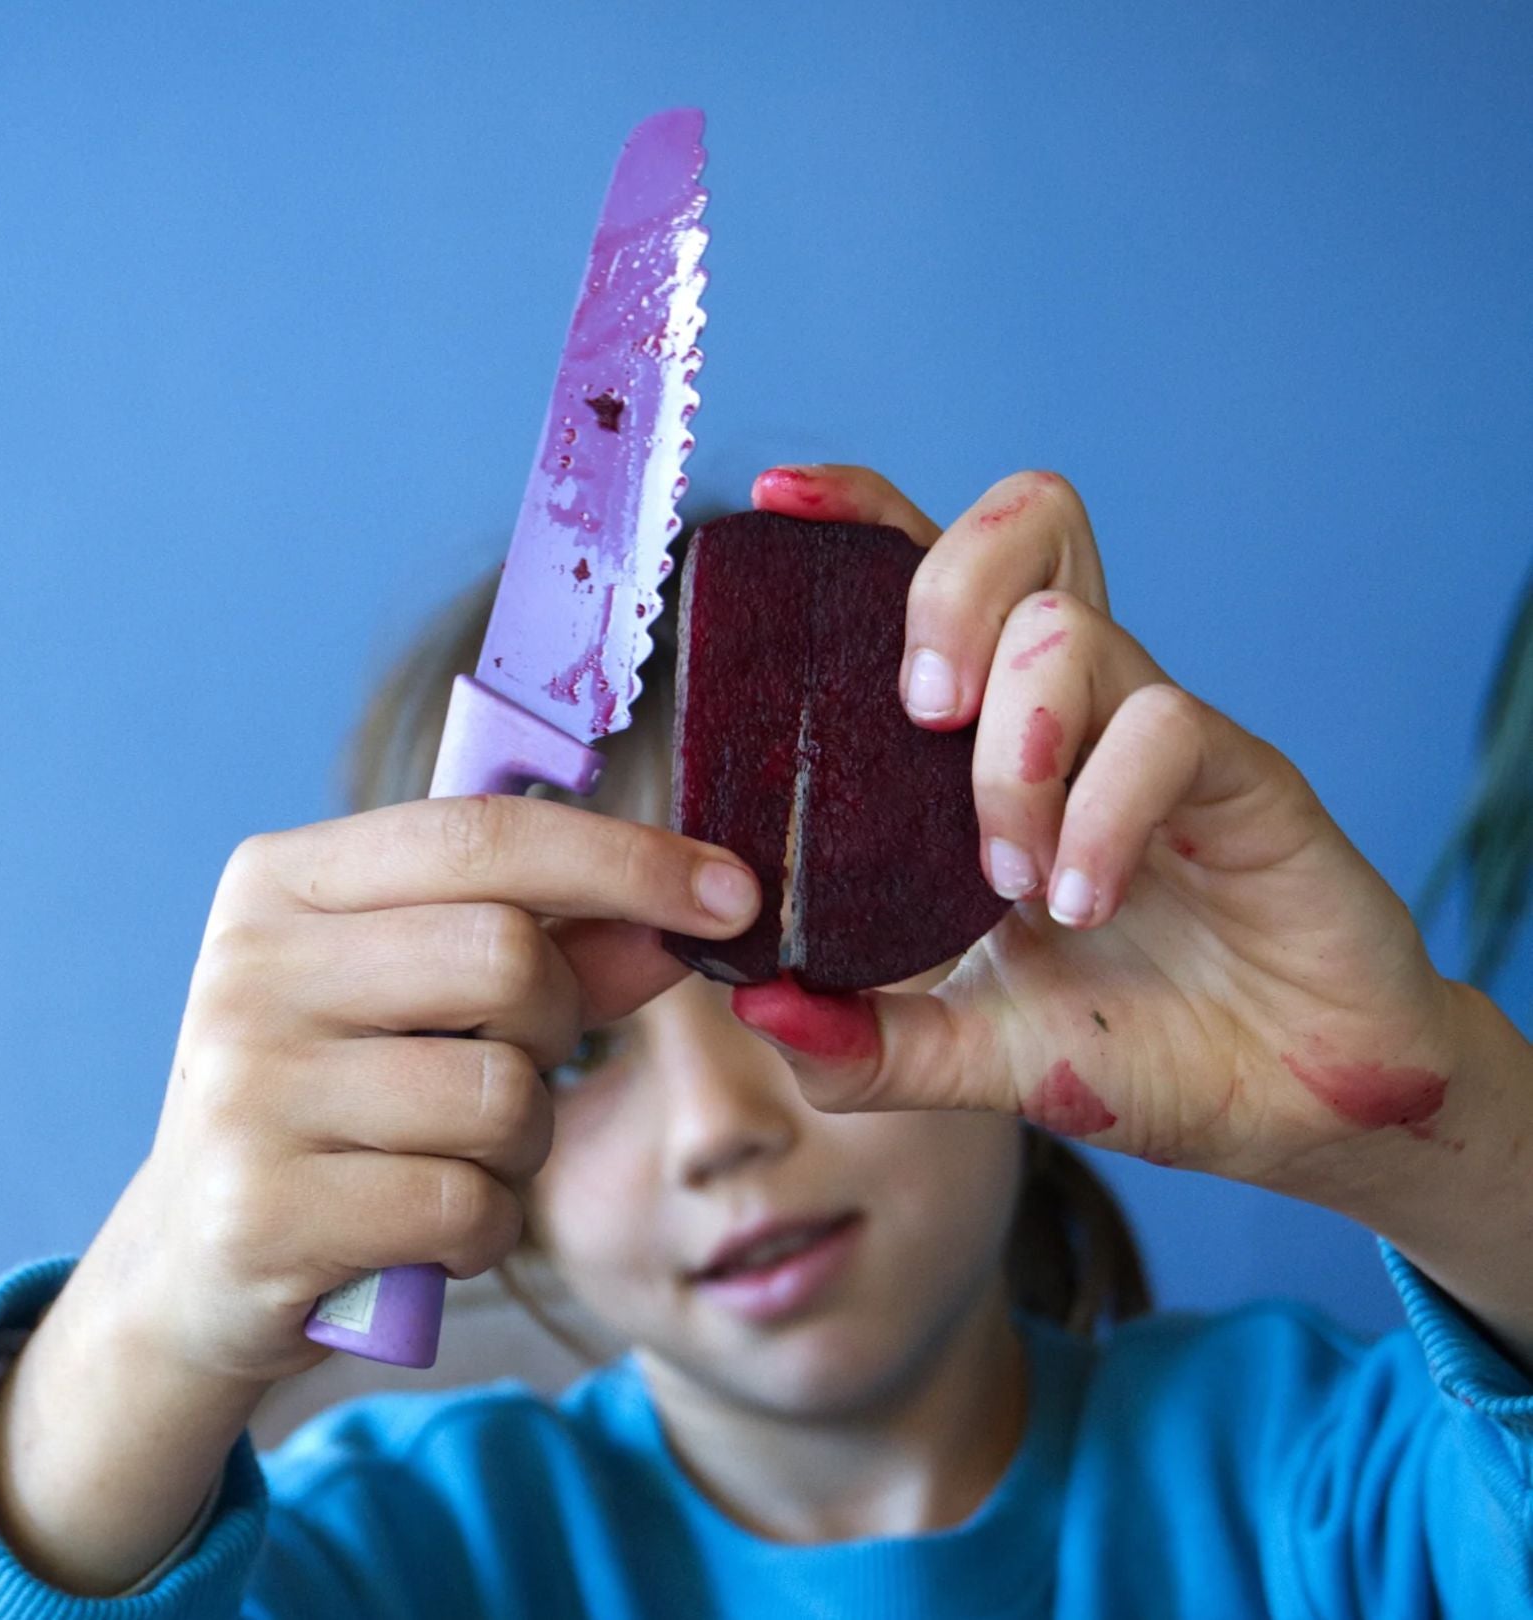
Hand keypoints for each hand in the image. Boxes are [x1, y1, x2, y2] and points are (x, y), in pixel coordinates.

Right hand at [109, 795, 758, 1385]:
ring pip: (502, 1096)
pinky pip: (468, 1206)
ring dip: (522, 1142)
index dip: (626, 860)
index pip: (483, 836)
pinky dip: (486, 1226)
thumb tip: (696, 910)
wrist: (200, 1259)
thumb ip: (564, 949)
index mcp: (282, 880)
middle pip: (508, 957)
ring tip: (451, 1155)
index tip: (735, 895)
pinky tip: (423, 1230)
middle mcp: (247, 967)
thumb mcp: (435, 1003)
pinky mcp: (261, 1212)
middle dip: (556, 1025)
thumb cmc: (349, 1098)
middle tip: (510, 1062)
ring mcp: (242, 1090)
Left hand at [735, 465, 1460, 1194]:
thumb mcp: (969, 1052)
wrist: (1282, 1102)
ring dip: (1014, 752)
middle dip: (943, 593)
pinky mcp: (1246, 776)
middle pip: (1026, 527)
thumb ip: (864, 1041)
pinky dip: (1100, 816)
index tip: (781, 501)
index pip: (936, 573)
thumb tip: (751, 1003)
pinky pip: (1166, 728)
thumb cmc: (1130, 1044)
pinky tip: (1084, 900)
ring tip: (1013, 881)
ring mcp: (1162, 731)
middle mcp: (1082, 707)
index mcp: (1002, 737)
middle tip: (922, 721)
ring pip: (1072, 628)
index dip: (864, 514)